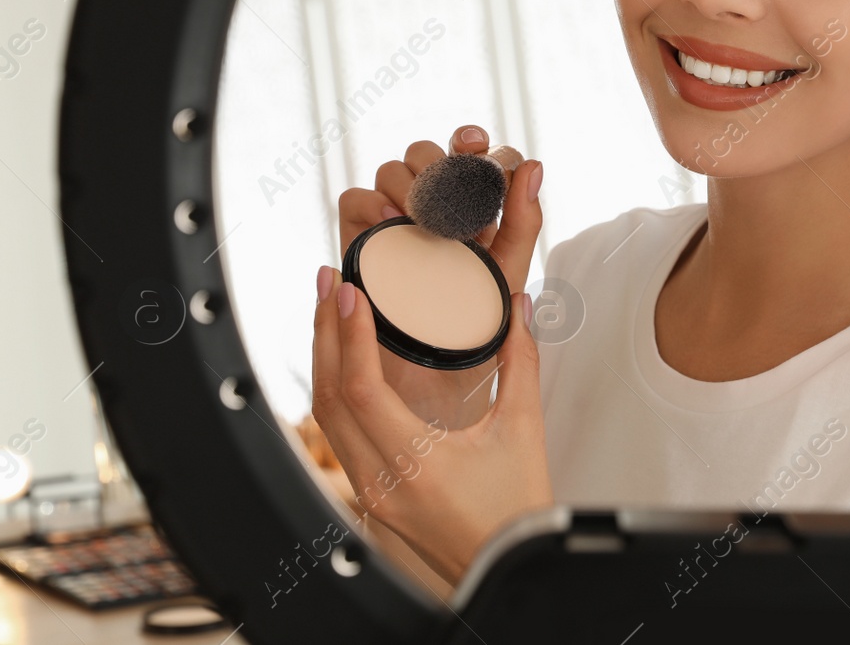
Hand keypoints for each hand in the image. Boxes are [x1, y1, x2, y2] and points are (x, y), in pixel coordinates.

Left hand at [314, 122, 552, 583]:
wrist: (509, 568)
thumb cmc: (518, 512)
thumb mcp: (524, 428)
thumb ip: (520, 360)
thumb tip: (516, 307)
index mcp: (416, 465)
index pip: (362, 390)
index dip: (350, 335)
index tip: (352, 292)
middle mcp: (381, 481)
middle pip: (329, 398)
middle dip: (325, 332)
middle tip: (332, 281)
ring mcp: (371, 491)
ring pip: (327, 416)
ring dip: (325, 358)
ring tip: (333, 309)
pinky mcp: (373, 493)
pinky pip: (340, 433)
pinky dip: (337, 387)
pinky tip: (346, 358)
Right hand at [337, 125, 542, 429]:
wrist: (436, 377)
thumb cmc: (477, 325)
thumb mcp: (508, 271)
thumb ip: (524, 220)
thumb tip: (534, 166)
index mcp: (471, 206)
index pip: (469, 153)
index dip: (471, 140)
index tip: (477, 146)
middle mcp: (431, 207)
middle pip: (427, 152)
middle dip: (437, 161)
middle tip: (449, 189)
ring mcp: (394, 221)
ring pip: (391, 169)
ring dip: (405, 180)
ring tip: (421, 215)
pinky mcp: (361, 239)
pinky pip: (353, 200)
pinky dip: (369, 203)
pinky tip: (391, 223)